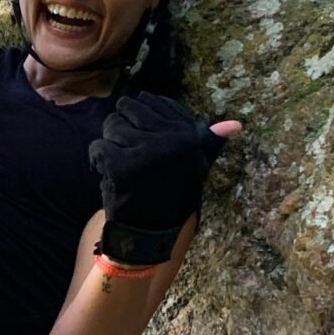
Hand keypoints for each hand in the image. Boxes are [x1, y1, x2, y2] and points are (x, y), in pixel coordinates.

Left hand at [89, 92, 238, 264]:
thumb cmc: (172, 196)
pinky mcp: (121, 165)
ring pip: (111, 125)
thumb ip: (208, 141)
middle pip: (127, 108)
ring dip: (110, 144)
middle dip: (122, 128)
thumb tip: (236, 124)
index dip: (139, 120)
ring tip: (122, 166)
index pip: (150, 100)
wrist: (152, 233)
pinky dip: (97, 161)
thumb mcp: (195, 166)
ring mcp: (145, 151)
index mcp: (187, 134)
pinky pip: (98, 147)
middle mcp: (170, 139)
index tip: (144, 143)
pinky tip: (110, 176)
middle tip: (130, 155)